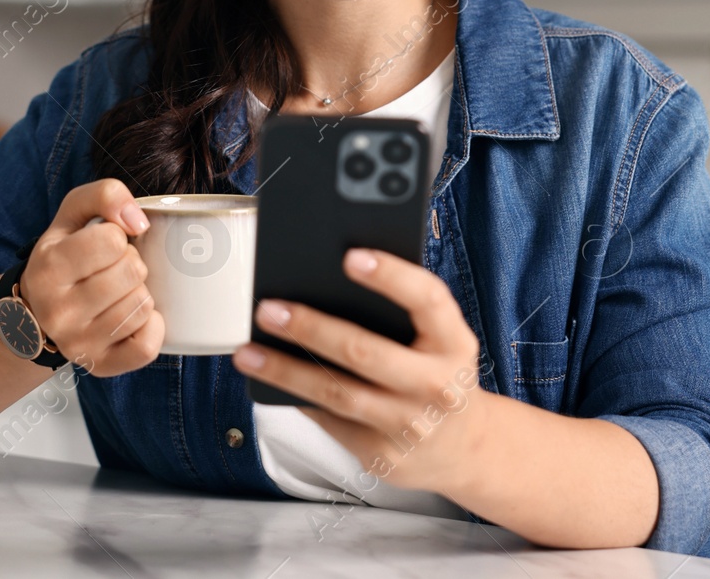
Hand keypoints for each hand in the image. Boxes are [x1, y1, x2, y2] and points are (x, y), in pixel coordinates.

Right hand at [18, 179, 164, 375]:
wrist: (34, 314)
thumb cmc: (63, 257)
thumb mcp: (71, 215)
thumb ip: (104, 195)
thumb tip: (139, 220)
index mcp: (47, 268)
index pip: (112, 240)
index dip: (117, 236)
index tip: (103, 245)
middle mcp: (57, 311)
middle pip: (132, 271)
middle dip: (131, 263)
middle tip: (112, 270)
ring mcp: (78, 344)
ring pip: (143, 305)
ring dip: (139, 292)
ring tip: (116, 292)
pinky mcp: (100, 366)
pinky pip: (148, 346)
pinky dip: (150, 327)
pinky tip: (131, 318)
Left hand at [231, 248, 490, 494]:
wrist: (461, 448)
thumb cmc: (438, 375)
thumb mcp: (440, 341)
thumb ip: (404, 313)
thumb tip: (329, 281)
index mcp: (454, 343)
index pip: (427, 300)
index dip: (391, 276)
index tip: (350, 256)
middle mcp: (437, 386)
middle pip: (365, 352)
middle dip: (311, 328)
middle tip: (269, 308)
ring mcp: (408, 425)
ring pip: (336, 393)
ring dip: (286, 371)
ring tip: (247, 352)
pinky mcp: (381, 454)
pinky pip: (330, 420)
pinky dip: (296, 397)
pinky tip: (268, 379)